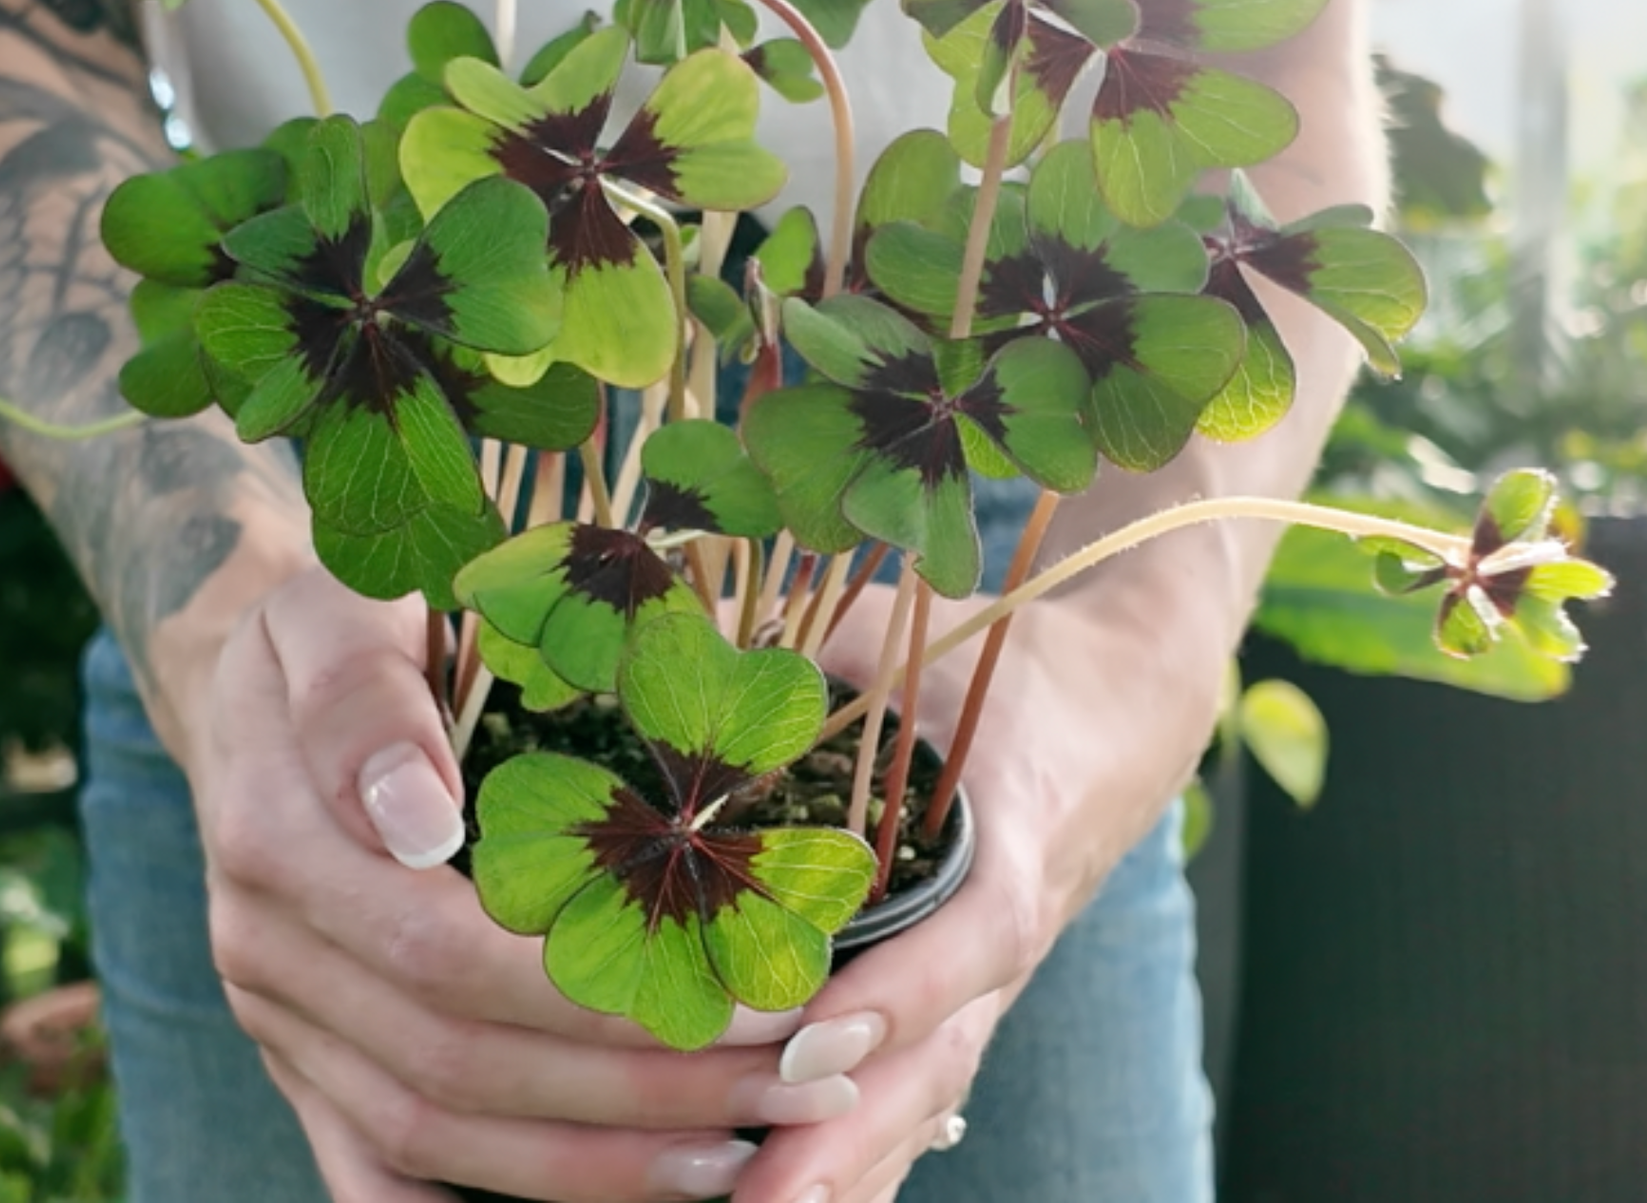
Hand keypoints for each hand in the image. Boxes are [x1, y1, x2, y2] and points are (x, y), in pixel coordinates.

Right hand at [182, 567, 863, 1201]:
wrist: (251, 685)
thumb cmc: (330, 625)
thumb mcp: (332, 607)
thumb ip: (361, 699)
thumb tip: (419, 817)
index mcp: (275, 837)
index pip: (448, 954)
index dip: (595, 991)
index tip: (741, 985)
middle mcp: (267, 950)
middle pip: (459, 1063)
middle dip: (636, 1086)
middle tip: (792, 1076)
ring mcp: (282, 1018)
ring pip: (434, 1133)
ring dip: (593, 1163)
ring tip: (744, 1148)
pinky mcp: (302, 1058)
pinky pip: (380, 1166)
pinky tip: (615, 1199)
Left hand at [727, 556, 1224, 1202]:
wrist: (1110, 714)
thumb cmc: (990, 671)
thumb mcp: (909, 641)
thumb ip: (808, 653)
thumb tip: (677, 651)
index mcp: (1010, 840)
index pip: (969, 937)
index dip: (896, 993)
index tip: (808, 1042)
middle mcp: (1001, 938)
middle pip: (937, 1057)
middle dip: (847, 1134)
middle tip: (759, 1199)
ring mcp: (984, 989)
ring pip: (923, 1098)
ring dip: (844, 1168)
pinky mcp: (960, 1010)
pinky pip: (916, 1098)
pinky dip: (861, 1158)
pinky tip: (786, 1202)